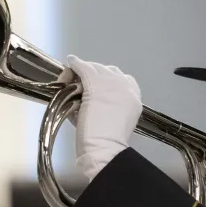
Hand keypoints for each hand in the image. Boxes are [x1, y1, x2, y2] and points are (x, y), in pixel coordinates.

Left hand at [69, 55, 142, 180]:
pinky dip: (76, 64)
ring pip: (96, 68)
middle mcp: (125, 85)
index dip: (108, 81)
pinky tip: (71, 62)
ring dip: (86, 71)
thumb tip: (97, 100)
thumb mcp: (118, 121)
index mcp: (133, 97)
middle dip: (96, 75)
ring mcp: (110, 81)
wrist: (105, 144)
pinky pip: (84, 67)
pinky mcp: (94, 80)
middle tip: (83, 82)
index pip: (122, 80)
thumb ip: (111, 107)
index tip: (99, 87)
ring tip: (75, 74)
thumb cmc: (109, 140)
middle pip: (109, 72)